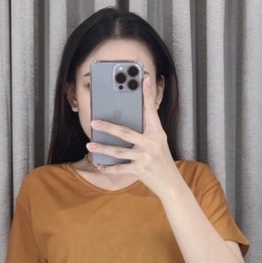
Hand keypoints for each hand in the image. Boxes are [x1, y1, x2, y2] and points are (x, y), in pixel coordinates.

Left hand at [86, 75, 182, 199]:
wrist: (170, 183)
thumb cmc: (162, 159)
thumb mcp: (159, 142)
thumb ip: (147, 129)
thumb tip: (132, 117)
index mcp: (157, 133)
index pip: (150, 111)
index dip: (147, 94)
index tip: (143, 79)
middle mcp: (151, 143)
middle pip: (125, 132)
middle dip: (108, 127)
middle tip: (94, 122)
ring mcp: (145, 157)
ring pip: (119, 152)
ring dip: (103, 148)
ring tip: (90, 145)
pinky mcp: (140, 170)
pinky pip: (120, 169)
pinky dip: (108, 168)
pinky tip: (99, 165)